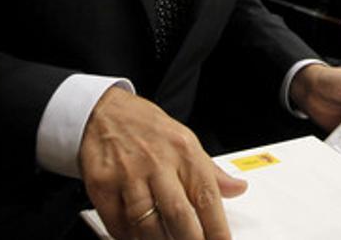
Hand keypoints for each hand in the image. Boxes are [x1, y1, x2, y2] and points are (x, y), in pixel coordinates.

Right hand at [80, 87, 243, 239]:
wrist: (103, 112)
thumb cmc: (147, 128)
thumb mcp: (186, 141)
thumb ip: (211, 171)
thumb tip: (238, 188)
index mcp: (184, 152)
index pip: (207, 197)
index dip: (217, 229)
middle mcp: (157, 163)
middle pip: (179, 216)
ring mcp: (128, 176)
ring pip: (147, 226)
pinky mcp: (102, 187)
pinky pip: (118, 225)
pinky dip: (130, 238)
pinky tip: (140, 238)